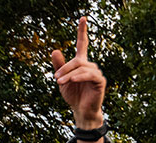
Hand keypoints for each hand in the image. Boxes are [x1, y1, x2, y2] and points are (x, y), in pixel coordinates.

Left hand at [52, 17, 106, 142]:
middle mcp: (90, 66)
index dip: (82, 31)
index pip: (83, 44)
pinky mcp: (100, 81)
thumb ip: (59, 66)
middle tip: (55, 78)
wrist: (80, 111)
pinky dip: (79, 76)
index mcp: (81, 64)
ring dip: (69, 74)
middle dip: (65, 68)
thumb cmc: (73, 95)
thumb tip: (55, 50)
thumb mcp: (62, 80)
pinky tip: (72, 80)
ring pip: (82, 67)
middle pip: (77, 60)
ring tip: (59, 82)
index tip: (83, 18)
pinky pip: (90, 75)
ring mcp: (96, 73)